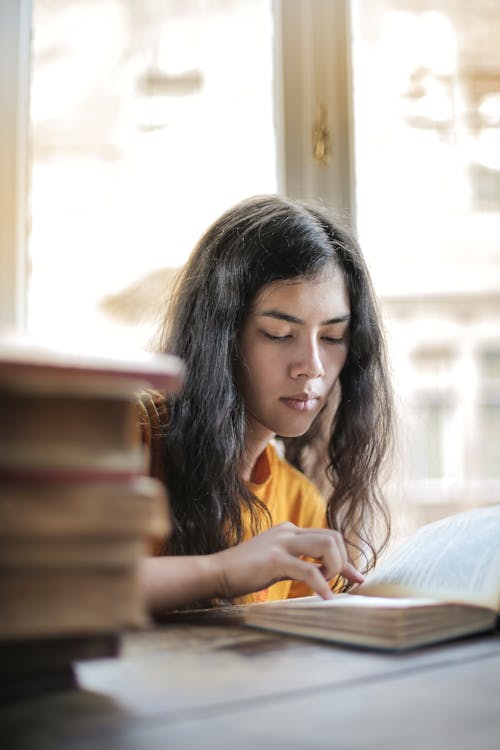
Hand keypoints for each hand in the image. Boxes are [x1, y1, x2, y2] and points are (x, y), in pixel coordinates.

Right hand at [212, 522, 363, 599]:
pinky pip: (308, 570)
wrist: (217, 572)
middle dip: (342, 562)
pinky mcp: (275, 559)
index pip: (329, 536)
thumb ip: (299, 563)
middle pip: (333, 536)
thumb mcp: (278, 564)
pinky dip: (321, 585)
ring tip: (325, 586)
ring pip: (327, 545)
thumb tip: (323, 575)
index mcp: (290, 531)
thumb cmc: (245, 572)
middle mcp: (288, 531)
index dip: (346, 558)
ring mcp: (281, 542)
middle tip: (335, 583)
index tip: (357, 577)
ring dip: (334, 568)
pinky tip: (325, 597)